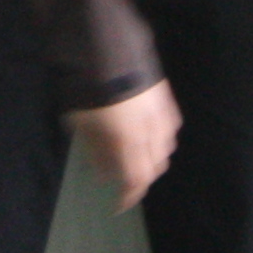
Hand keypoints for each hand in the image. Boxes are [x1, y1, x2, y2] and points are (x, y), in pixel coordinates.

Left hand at [67, 79, 180, 210]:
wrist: (107, 46)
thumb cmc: (87, 89)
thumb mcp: (82, 124)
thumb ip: (96, 151)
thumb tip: (105, 175)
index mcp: (129, 142)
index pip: (136, 180)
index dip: (128, 197)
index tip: (118, 205)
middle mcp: (151, 132)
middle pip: (154, 167)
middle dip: (140, 179)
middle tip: (123, 180)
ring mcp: (162, 114)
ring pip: (166, 149)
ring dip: (152, 159)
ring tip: (135, 157)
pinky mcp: (167, 98)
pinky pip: (170, 128)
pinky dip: (161, 139)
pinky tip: (149, 134)